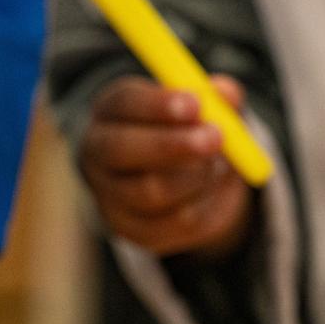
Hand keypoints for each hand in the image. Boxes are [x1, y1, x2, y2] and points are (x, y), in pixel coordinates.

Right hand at [82, 75, 252, 256]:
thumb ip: (219, 96)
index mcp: (112, 110)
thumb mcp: (210, 107)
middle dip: (171, 144)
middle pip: (122, 149)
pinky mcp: (129, 230)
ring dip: (197, 176)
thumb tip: (226, 93)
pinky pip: (174, 223)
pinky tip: (210, 189)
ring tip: (219, 164)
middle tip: (215, 138)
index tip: (195, 104)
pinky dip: (205, 205)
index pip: (124, 103)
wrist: (193, 180)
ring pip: (151, 191)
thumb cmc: (194, 129)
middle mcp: (98, 152)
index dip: (157, 105)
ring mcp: (108, 195)